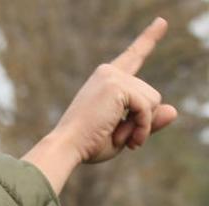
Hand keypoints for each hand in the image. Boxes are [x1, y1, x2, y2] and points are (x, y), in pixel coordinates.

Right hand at [24, 17, 177, 192]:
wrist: (66, 148)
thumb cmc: (89, 144)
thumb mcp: (125, 133)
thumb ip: (148, 122)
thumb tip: (173, 110)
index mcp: (106, 80)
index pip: (133, 56)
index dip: (148, 39)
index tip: (161, 23)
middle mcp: (108, 72)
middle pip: (151, 94)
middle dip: (143, 121)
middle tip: (120, 138)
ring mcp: (112, 76)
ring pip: (153, 100)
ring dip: (142, 125)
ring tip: (118, 136)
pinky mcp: (116, 85)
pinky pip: (146, 107)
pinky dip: (141, 126)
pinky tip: (124, 137)